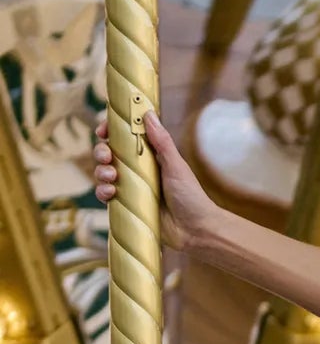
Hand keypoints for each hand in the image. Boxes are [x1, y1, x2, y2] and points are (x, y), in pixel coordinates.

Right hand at [93, 110, 216, 251]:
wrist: (195, 230)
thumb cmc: (191, 196)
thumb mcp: (176, 165)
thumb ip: (162, 141)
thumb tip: (148, 113)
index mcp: (150, 155)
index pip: (124, 137)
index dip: (110, 131)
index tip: (102, 131)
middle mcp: (138, 169)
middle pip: (109, 154)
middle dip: (102, 152)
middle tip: (107, 157)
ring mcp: (131, 187)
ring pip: (104, 173)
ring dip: (100, 172)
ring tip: (112, 177)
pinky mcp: (126, 205)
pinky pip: (106, 196)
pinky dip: (103, 191)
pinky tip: (111, 192)